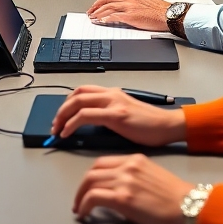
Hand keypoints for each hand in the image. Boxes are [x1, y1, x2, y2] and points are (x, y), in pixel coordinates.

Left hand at [51, 86, 185, 145]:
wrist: (168, 126)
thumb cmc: (150, 126)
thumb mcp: (125, 115)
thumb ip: (110, 115)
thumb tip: (93, 122)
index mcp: (113, 94)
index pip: (83, 91)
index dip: (68, 102)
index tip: (61, 117)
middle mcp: (111, 94)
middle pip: (76, 94)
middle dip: (61, 109)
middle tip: (54, 125)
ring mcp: (113, 102)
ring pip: (78, 102)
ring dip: (62, 115)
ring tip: (57, 130)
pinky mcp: (116, 115)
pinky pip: (85, 115)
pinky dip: (71, 123)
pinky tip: (67, 133)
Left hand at [73, 154, 191, 223]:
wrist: (188, 205)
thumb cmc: (174, 196)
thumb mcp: (151, 175)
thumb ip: (134, 176)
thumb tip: (117, 188)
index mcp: (134, 159)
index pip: (102, 162)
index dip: (91, 175)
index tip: (87, 187)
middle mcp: (127, 166)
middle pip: (93, 171)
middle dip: (81, 186)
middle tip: (78, 199)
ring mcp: (124, 181)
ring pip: (90, 182)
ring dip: (80, 197)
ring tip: (79, 208)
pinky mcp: (123, 198)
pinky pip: (93, 198)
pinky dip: (84, 206)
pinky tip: (83, 214)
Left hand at [87, 0, 169, 30]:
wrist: (169, 14)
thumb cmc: (160, 10)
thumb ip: (133, 0)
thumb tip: (123, 6)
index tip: (98, 3)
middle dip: (96, 4)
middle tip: (91, 11)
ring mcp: (130, 6)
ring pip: (108, 7)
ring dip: (98, 12)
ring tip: (93, 17)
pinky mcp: (131, 16)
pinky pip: (114, 16)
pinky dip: (106, 18)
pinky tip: (102, 21)